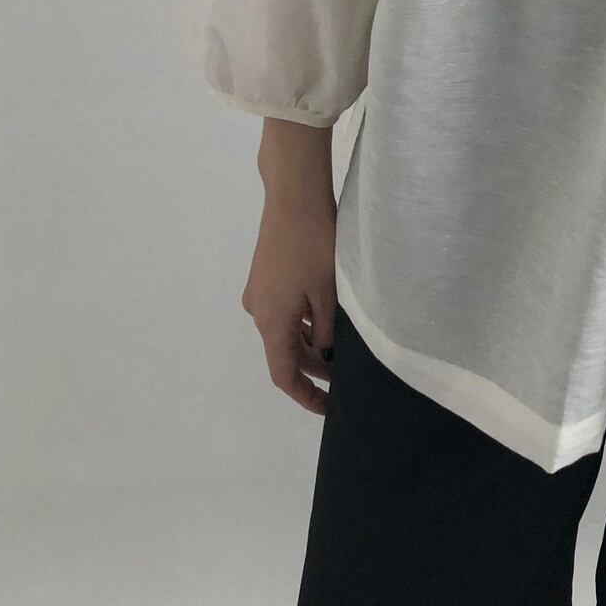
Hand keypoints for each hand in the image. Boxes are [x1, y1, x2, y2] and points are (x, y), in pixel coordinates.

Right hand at [240, 186, 338, 415]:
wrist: (293, 197)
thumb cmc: (314, 245)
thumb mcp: (328, 294)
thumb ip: (326, 331)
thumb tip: (325, 354)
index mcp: (271, 321)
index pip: (284, 374)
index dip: (306, 395)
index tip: (328, 407)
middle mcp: (258, 312)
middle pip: (285, 353)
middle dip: (314, 368)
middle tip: (347, 377)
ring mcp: (259, 294)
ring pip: (286, 332)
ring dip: (311, 344)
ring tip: (344, 350)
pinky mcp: (265, 278)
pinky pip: (284, 313)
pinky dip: (304, 323)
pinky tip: (328, 321)